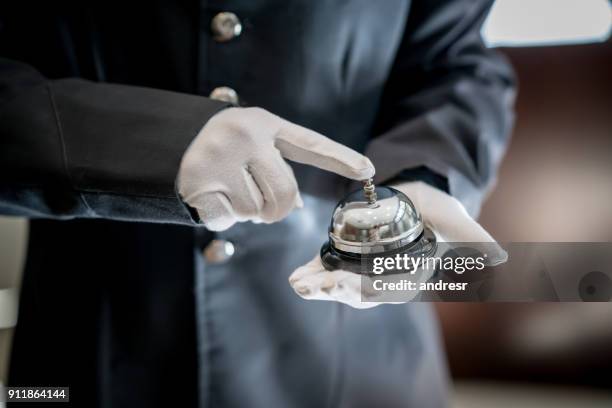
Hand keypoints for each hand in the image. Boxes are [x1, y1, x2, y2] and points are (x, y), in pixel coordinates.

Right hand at [178, 107, 373, 230]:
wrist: (170, 142)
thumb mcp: (253, 145)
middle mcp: (246, 136)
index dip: (341, 158)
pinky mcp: (199, 182)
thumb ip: (278, 169)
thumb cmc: (225, 150)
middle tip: (259, 202)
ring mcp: (220, 158)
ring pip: (257, 212)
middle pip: (285, 195)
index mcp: (265, 124)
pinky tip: (212, 196)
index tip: (368, 170)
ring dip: (247, 212)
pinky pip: (229, 220)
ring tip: (229, 189)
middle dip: (276, 209)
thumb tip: (295, 205)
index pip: (311, 145)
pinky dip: (224, 217)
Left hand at [289, 181, 507, 308]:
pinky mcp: (350, 257)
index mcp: (410, 278)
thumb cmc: (440, 212)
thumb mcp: (458, 221)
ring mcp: (365, 270)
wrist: (419, 199)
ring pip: (340, 284)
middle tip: (312, 287)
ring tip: (298, 284)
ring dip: (318, 287)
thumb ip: (475, 239)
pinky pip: (330, 268)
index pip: (389, 291)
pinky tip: (296, 277)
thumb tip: (502, 258)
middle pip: (358, 292)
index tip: (348, 287)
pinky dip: (313, 273)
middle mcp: (385, 279)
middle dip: (334, 291)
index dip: (368, 291)